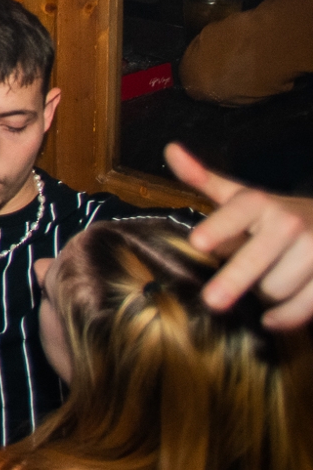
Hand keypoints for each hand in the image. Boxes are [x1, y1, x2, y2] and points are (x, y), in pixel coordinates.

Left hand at [167, 142, 312, 328]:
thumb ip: (204, 179)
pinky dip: (286, 317)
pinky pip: (305, 305)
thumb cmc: (274, 213)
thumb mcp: (241, 195)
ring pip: (276, 287)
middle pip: (255, 261)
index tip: (198, 242)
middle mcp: (289, 224)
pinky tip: (269, 319)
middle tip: (211, 301)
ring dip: (262, 295)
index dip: (218, 229)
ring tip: (257, 287)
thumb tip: (170, 150)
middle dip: (233, 280)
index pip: (235, 215)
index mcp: (260, 203)